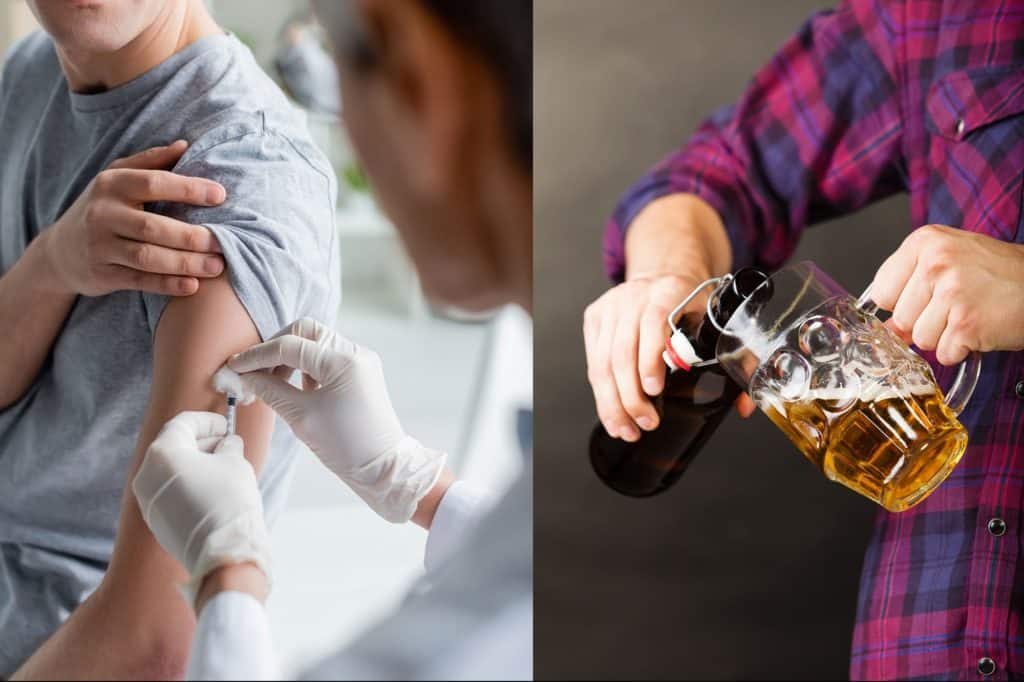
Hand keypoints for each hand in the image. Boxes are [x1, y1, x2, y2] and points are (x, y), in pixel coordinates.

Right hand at [41, 140, 226, 296]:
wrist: (61, 250)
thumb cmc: (104, 208)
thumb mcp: (117, 178)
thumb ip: (151, 162)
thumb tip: (185, 145)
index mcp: (111, 184)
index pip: (153, 183)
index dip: (189, 189)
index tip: (221, 195)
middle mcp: (102, 214)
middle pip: (152, 226)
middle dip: (191, 236)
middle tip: (223, 243)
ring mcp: (99, 246)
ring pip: (147, 256)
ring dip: (185, 263)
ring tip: (216, 266)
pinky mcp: (102, 274)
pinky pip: (139, 280)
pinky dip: (167, 284)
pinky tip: (193, 285)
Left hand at [132, 411, 270, 606]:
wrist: (221, 551)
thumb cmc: (228, 500)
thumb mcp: (235, 462)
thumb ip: (228, 446)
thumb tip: (227, 444)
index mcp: (163, 454)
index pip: (182, 424)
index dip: (207, 421)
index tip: (225, 425)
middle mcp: (146, 475)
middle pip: (173, 447)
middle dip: (201, 442)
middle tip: (227, 444)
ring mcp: (148, 501)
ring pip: (170, 471)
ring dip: (195, 464)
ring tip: (223, 467)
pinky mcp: (156, 521)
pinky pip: (170, 492)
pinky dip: (188, 483)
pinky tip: (212, 489)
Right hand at [228, 318, 445, 522]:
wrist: (384, 468)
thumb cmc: (346, 446)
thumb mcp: (301, 417)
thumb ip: (270, 390)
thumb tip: (245, 376)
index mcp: (343, 361)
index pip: (289, 345)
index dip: (256, 356)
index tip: (233, 368)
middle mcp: (355, 353)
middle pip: (304, 332)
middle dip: (275, 349)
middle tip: (254, 373)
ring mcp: (360, 361)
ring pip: (315, 343)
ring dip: (289, 358)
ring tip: (270, 384)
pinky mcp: (360, 373)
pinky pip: (327, 358)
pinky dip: (306, 368)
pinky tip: (294, 390)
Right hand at [584, 274, 754, 441]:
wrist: (662, 275)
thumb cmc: (691, 302)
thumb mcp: (716, 319)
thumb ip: (734, 359)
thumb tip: (744, 406)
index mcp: (669, 291)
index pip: (653, 325)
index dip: (650, 360)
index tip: (654, 390)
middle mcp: (634, 297)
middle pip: (622, 351)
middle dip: (631, 395)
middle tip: (647, 423)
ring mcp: (610, 307)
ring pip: (603, 362)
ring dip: (613, 403)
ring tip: (627, 429)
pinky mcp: (595, 319)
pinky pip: (593, 362)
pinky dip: (601, 394)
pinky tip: (612, 415)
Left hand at [869, 224, 1023, 364]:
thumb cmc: (1000, 273)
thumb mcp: (950, 262)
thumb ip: (911, 288)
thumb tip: (886, 329)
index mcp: (924, 241)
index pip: (881, 292)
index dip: (902, 304)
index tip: (926, 298)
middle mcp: (935, 262)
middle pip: (900, 319)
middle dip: (926, 323)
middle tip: (958, 306)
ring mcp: (951, 292)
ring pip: (920, 339)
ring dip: (945, 337)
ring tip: (970, 314)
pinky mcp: (967, 323)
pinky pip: (944, 353)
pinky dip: (962, 349)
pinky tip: (980, 328)